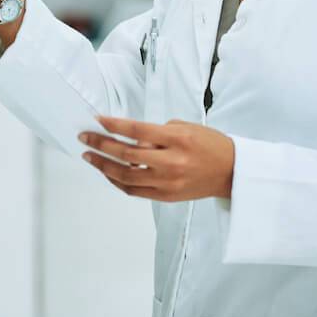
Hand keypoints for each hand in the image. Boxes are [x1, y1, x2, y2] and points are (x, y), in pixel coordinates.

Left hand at [79, 116, 235, 201]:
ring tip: (89, 156)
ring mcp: (167, 182)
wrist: (230, 172)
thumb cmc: (209, 145)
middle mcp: (171, 162)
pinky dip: (116, 181)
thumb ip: (157, 132)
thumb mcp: (185, 127)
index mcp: (177, 139)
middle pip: (126, 153)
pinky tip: (106, 171)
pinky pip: (133, 190)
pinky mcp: (165, 196)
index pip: (137, 130)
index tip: (97, 120)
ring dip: (103, 165)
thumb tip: (130, 135)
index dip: (113, 124)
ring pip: (125, 175)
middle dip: (101, 144)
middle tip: (85, 137)